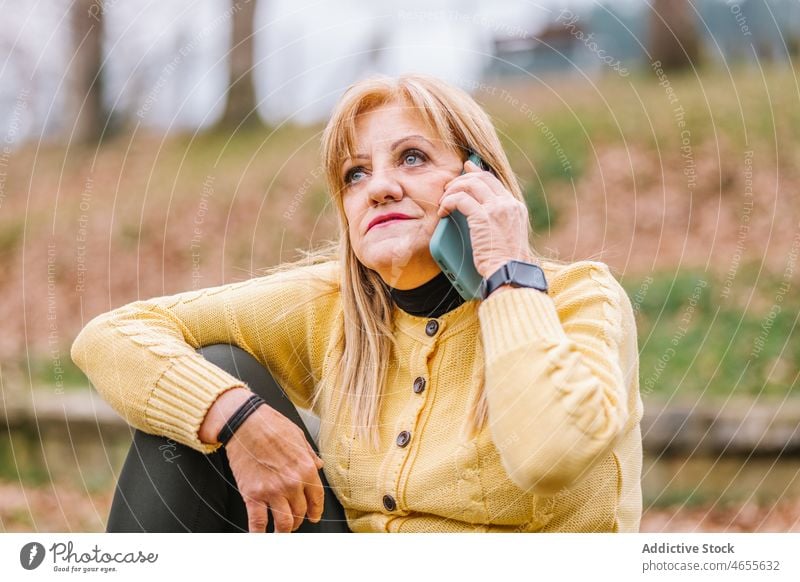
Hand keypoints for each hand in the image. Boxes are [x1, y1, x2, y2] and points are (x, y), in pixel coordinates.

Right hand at [224, 406, 324, 532]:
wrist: (245, 423)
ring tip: (280, 530)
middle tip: (294, 521)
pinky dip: (259, 533)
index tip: (313, 517)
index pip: (316, 499)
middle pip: (300, 513)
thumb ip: (310, 454)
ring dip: (283, 530)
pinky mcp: (252, 495)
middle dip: (298, 520)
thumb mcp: (298, 436)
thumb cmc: (271, 425)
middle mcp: (292, 483)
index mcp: (306, 468)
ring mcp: (272, 491)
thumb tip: (319, 465)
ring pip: (284, 524)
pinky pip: (258, 522)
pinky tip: (259, 535)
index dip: (315, 511)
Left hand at [437, 159, 533, 277]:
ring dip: (452, 190)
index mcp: (516, 207)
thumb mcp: (507, 237)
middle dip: (462, 179)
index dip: (478, 173)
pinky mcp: (484, 217)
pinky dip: (448, 202)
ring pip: (470, 184)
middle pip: (482, 178)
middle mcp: (508, 204)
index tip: (467, 169)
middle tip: (448, 187)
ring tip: (443, 201)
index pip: (494, 182)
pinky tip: (443, 212)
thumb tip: (483, 217)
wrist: (510, 273)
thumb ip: (499, 222)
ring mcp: (498, 208)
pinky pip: (461, 199)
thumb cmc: (505, 263)